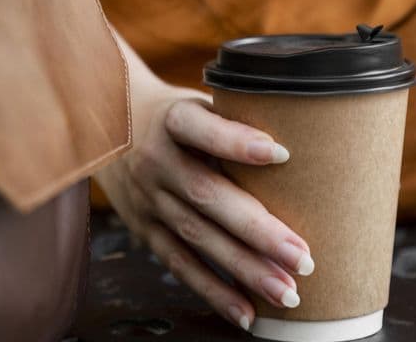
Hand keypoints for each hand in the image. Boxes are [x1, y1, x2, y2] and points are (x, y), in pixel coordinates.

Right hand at [95, 36, 313, 331]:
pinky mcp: (145, 229)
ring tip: (285, 291)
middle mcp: (156, 161)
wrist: (111, 127)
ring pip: (197, 237)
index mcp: (171, 119)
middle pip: (207, 195)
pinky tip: (246, 312)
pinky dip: (213, 290)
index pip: (200, 128)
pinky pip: (179, 263)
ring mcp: (148, 199)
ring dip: (243, 268)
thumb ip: (233, 121)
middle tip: (302, 257)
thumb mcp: (197, 102)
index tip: (282, 154)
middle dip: (257, 230)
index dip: (236, 142)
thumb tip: (304, 143)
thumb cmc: (175, 116)